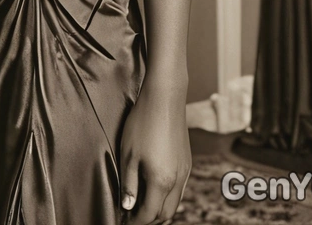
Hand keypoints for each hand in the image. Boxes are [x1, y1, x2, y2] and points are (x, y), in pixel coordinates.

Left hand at [119, 77, 191, 222]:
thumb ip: (129, 184)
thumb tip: (128, 207)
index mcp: (161, 180)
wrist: (165, 97)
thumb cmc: (143, 122)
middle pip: (165, 214)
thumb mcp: (128, 154)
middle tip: (133, 217)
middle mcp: (177, 180)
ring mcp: (185, 171)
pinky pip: (180, 190)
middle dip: (149, 221)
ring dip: (160, 211)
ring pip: (175, 204)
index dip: (135, 222)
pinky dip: (168, 198)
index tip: (124, 220)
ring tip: (143, 207)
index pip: (149, 214)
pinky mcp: (187, 162)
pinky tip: (156, 190)